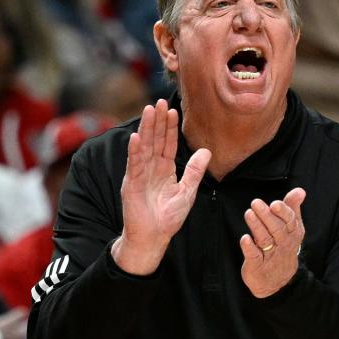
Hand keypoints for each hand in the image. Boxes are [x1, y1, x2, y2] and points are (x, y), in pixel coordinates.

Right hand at [112, 99, 211, 274]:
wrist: (154, 237)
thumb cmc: (169, 217)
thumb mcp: (187, 191)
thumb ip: (195, 171)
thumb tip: (207, 151)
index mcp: (164, 169)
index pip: (167, 143)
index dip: (170, 127)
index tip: (172, 109)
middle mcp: (151, 168)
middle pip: (154, 139)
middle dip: (157, 121)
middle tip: (158, 101)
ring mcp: (140, 174)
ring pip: (144, 147)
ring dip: (146, 129)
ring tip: (149, 111)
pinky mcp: (132, 184)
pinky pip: (134, 164)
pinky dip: (135, 151)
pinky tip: (137, 137)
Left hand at [240, 188, 306, 297]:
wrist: (278, 281)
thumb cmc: (283, 247)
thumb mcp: (291, 229)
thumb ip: (292, 208)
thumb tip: (300, 190)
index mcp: (292, 234)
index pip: (290, 221)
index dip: (283, 212)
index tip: (275, 203)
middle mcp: (283, 244)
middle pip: (276, 229)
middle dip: (266, 216)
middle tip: (256, 203)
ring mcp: (270, 256)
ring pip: (265, 240)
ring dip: (256, 226)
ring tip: (249, 214)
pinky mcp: (257, 265)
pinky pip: (254, 256)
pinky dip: (249, 248)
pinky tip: (244, 239)